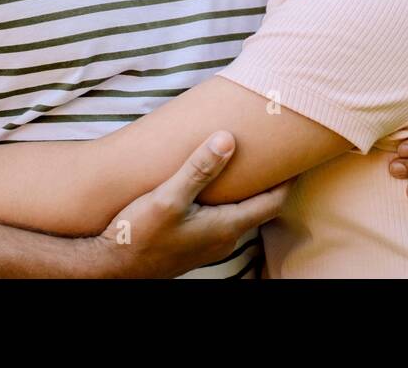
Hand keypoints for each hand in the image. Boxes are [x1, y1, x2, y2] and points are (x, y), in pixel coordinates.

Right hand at [98, 130, 289, 277]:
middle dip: (268, 181)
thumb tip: (228, 139)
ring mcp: (207, 244)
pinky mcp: (192, 243)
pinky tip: (212, 185)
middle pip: (258, 207)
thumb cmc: (138, 235)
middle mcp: (223, 239)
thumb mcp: (168, 198)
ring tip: (244, 162)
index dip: (287, 179)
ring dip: (245, 190)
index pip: (272, 202)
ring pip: (239, 213)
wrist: (110, 268)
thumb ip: (198, 169)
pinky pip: (220, 218)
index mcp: (225, 227)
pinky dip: (226, 199)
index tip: (297, 155)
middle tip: (272, 152)